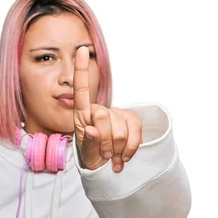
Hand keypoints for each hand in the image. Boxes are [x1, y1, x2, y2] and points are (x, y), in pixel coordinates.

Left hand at [73, 46, 141, 171]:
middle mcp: (100, 110)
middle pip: (104, 117)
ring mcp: (117, 114)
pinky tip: (124, 156)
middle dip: (104, 141)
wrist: (106, 167)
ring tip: (112, 156)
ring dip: (118, 147)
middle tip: (103, 154)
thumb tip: (93, 130)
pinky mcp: (132, 121)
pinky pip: (136, 130)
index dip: (81, 70)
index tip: (81, 50)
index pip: (81, 89)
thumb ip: (88, 142)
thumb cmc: (91, 156)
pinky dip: (131, 147)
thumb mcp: (85, 153)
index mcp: (82, 114)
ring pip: (121, 127)